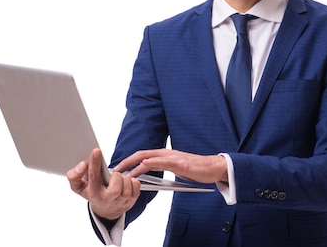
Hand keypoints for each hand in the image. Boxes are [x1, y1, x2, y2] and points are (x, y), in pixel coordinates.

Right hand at [67, 148, 140, 220]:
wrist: (106, 212)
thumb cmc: (93, 193)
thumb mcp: (79, 187)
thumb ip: (74, 176)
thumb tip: (82, 165)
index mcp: (93, 193)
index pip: (93, 176)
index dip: (95, 162)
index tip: (96, 150)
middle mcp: (107, 198)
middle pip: (116, 178)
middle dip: (115, 174)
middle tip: (111, 177)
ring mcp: (121, 201)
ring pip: (127, 181)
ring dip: (123, 178)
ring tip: (117, 182)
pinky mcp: (131, 200)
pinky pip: (135, 184)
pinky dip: (132, 181)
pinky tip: (125, 185)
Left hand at [112, 149, 227, 183]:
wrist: (213, 167)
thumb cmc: (195, 169)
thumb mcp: (175, 168)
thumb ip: (162, 167)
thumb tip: (149, 170)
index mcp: (164, 155)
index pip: (142, 155)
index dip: (128, 160)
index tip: (117, 167)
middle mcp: (166, 153)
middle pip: (141, 154)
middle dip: (126, 161)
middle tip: (113, 169)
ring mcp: (172, 157)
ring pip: (148, 157)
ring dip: (133, 164)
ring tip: (122, 173)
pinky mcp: (179, 164)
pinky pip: (161, 162)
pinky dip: (149, 164)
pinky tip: (142, 166)